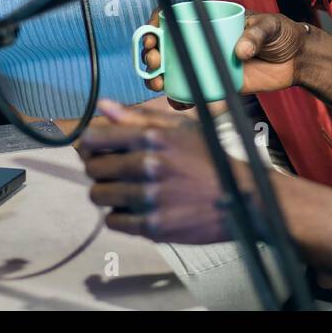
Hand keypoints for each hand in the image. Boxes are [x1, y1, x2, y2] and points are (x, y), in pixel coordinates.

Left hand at [79, 99, 237, 244]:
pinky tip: (134, 208)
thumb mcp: (181, 128)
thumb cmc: (210, 159)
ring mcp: (149, 198)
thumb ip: (139, 116)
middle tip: (113, 171)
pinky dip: (118, 215)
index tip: (95, 148)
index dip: (89, 143)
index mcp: (152, 137)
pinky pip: (113, 221)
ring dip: (106, 192)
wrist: (241, 198)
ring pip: (99, 195)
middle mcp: (147, 166)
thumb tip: (103, 106)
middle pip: (94, 168)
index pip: (95, 138)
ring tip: (124, 190)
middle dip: (98, 168)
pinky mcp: (153, 226)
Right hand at [136, 9, 311, 99]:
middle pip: (166, 46)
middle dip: (151, 54)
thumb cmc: (282, 33)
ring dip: (158, 78)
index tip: (152, 34)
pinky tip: (177, 101)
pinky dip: (181, 98)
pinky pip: (193, 91)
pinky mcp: (217, 83)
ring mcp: (208, 63)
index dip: (156, 25)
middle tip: (154, 61)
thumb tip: (239, 51)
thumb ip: (255, 35)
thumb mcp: (270, 26)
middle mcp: (203, 40)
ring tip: (159, 83)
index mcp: (210, 20)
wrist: (297, 59)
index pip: (174, 18)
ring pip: (173, 71)